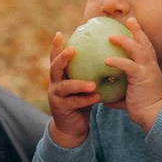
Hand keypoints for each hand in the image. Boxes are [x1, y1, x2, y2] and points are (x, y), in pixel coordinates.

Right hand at [46, 32, 99, 147]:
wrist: (73, 127)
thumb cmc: (81, 102)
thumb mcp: (84, 85)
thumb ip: (88, 72)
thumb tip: (107, 52)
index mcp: (60, 76)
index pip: (55, 58)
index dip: (56, 46)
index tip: (60, 33)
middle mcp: (54, 84)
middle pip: (55, 68)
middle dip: (62, 58)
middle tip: (73, 49)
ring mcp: (56, 96)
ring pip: (65, 87)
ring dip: (79, 84)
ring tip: (92, 84)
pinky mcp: (61, 109)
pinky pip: (75, 103)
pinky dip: (86, 100)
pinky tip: (97, 97)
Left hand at [102, 10, 161, 131]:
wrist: (155, 115)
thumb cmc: (143, 108)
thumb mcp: (131, 98)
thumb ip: (119, 95)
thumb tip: (104, 99)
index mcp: (151, 68)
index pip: (147, 47)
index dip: (141, 35)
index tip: (134, 25)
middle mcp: (151, 66)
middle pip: (145, 43)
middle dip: (137, 30)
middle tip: (130, 20)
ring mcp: (147, 70)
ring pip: (137, 49)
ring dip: (124, 41)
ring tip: (112, 37)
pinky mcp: (141, 77)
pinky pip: (128, 65)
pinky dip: (117, 61)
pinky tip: (106, 60)